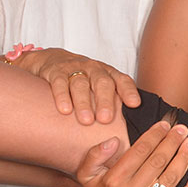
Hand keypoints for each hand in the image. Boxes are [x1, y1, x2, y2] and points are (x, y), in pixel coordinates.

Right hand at [14, 48, 140, 124]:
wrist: (53, 59)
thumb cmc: (83, 79)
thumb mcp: (99, 86)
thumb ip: (111, 101)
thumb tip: (126, 128)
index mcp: (109, 74)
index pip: (123, 80)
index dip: (129, 91)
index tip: (135, 104)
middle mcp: (94, 70)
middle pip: (103, 83)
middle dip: (105, 101)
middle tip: (105, 119)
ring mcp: (75, 69)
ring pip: (81, 84)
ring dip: (84, 102)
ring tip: (86, 121)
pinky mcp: (56, 71)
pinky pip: (60, 82)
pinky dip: (62, 96)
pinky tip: (65, 110)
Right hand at [77, 120, 187, 186]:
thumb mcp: (87, 174)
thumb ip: (95, 155)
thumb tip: (113, 141)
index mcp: (114, 181)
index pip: (139, 152)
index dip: (154, 135)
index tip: (165, 124)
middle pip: (157, 163)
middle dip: (172, 142)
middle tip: (182, 129)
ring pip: (170, 180)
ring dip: (184, 159)